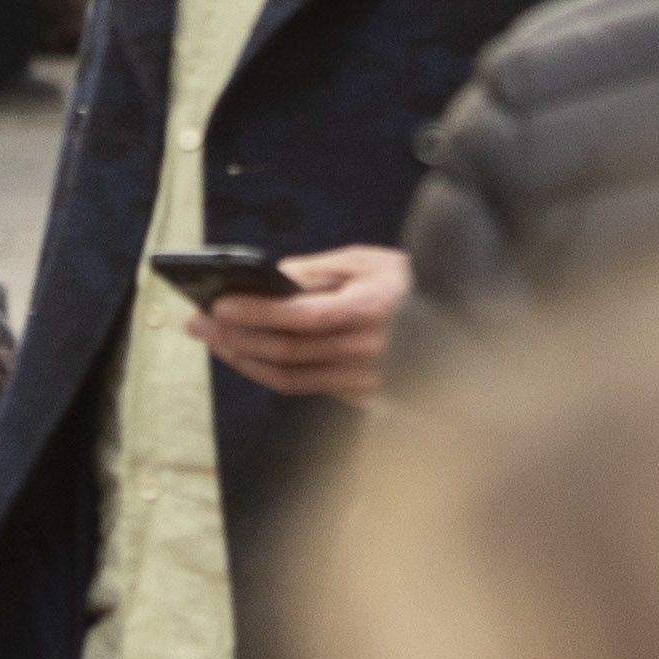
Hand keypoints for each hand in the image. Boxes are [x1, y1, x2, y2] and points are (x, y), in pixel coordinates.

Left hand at [190, 245, 406, 401]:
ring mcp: (364, 379)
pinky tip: (245, 356)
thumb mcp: (371, 261)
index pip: (302, 316)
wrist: (461, 329)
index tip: (218, 306)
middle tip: (197, 323)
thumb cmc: (411, 284)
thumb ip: (321, 270)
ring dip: (244, 359)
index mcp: (372, 309)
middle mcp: (367, 350)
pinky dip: (268, 372)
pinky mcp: (361, 397)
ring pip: (290, 376)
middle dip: (235, 337)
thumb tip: (271, 276)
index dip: (257, 313)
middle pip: (287, 351)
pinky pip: (305, 387)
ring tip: (212, 340)